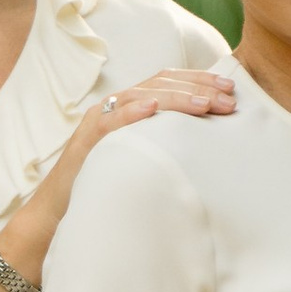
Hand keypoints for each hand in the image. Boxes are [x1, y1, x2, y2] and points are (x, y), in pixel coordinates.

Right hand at [0, 64, 237, 283]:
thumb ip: (164, 140)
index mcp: (130, 107)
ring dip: (176, 98)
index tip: (230, 90)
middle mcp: (115, 106)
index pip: (167, 81)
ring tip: (204, 104)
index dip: (199, 81)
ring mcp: (99, 120)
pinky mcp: (87, 140)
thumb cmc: (106, 184)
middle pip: (160, 83)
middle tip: (228, 99)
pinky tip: (152, 108)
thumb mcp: (142, 156)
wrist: (60, 210)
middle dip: (198, 88)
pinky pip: (110, 120)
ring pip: (140, 95)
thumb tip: (206, 139)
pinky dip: (131, 111)